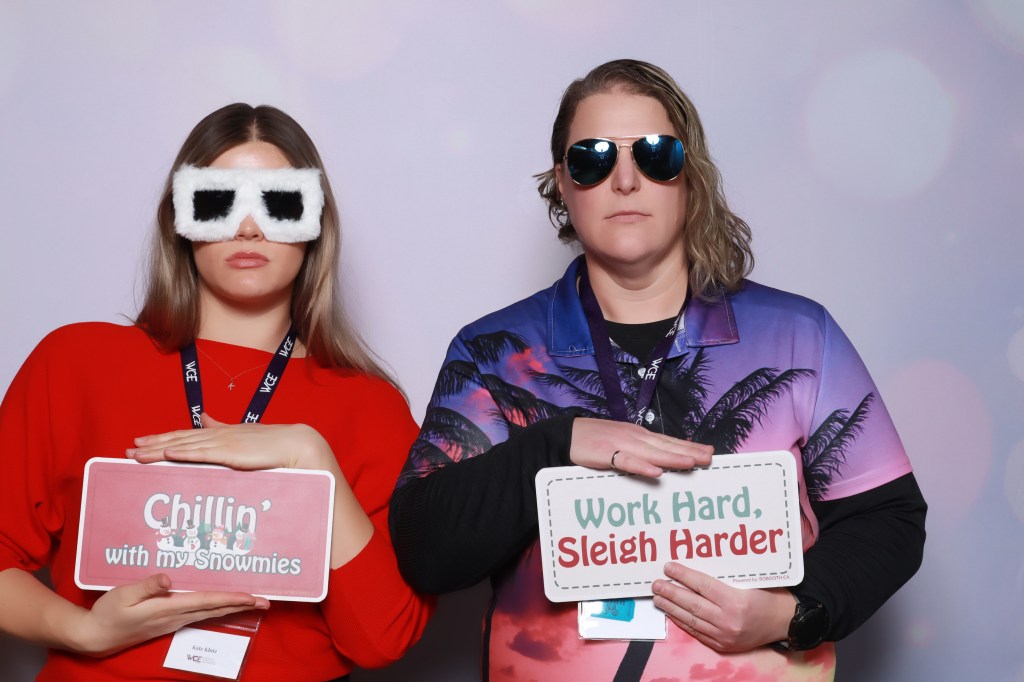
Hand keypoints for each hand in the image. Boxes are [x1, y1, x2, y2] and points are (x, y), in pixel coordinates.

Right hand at [72, 573, 268, 655]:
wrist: (96, 636)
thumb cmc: (108, 613)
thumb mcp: (123, 594)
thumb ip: (147, 586)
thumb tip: (169, 579)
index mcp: (168, 609)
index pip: (207, 602)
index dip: (230, 598)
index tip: (251, 597)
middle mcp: (177, 617)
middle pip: (216, 609)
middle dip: (242, 605)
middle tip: (267, 602)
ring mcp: (175, 621)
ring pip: (211, 612)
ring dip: (234, 606)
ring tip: (254, 602)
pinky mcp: (171, 621)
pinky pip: (202, 613)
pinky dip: (219, 607)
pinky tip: (226, 604)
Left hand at [128, 414, 336, 473]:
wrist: (296, 443)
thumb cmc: (273, 443)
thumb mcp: (243, 435)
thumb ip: (222, 426)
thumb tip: (204, 416)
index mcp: (221, 433)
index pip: (185, 435)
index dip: (161, 438)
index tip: (141, 442)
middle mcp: (218, 435)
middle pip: (179, 439)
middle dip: (152, 445)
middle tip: (127, 450)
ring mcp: (225, 443)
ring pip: (185, 447)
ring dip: (159, 451)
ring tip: (137, 455)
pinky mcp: (232, 453)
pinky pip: (204, 454)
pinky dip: (185, 453)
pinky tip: (168, 454)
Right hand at [569, 418, 712, 477]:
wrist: (566, 435)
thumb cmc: (593, 440)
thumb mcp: (621, 441)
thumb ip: (640, 449)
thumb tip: (661, 460)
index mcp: (638, 435)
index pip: (669, 441)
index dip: (689, 446)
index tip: (709, 451)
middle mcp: (634, 437)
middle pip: (666, 446)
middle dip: (689, 451)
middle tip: (710, 457)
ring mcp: (621, 444)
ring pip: (652, 453)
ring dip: (672, 457)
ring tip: (692, 462)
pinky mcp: (606, 454)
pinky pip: (627, 462)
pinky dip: (642, 467)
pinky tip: (656, 473)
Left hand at [651, 562, 794, 651]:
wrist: (784, 621)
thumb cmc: (767, 595)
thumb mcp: (749, 580)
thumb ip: (723, 577)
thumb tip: (694, 568)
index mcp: (736, 600)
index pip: (702, 585)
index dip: (683, 575)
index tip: (669, 567)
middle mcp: (729, 620)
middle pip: (692, 603)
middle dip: (671, 592)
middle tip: (656, 583)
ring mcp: (725, 635)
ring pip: (691, 619)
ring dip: (671, 607)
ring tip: (658, 597)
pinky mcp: (723, 645)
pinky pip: (697, 632)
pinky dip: (682, 621)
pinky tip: (672, 612)